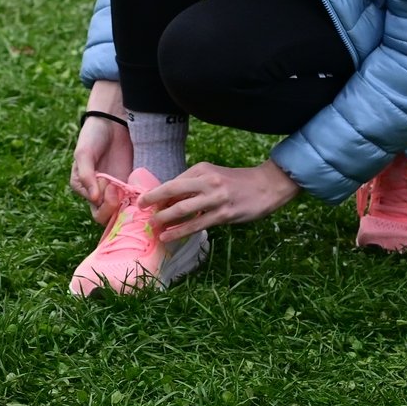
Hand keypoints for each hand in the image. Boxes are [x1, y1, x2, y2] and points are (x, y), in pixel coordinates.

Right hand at [71, 82, 131, 224]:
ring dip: (127, 206)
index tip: (109, 184)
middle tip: (119, 189)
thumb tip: (93, 198)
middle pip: (107, 216)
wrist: (111, 120)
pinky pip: (133, 198)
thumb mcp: (84, 153)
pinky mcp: (129, 181)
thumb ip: (86, 175)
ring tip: (131, 189)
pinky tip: (143, 192)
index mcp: (83, 187)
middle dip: (114, 208)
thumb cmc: (92, 135)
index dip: (104, 202)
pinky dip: (138, 199)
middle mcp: (98, 192)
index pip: (95, 208)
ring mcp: (115, 188)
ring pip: (121, 211)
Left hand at [142, 160, 299, 241]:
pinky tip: (168, 236)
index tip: (143, 201)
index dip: (156, 192)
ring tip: (152, 226)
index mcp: (202, 169)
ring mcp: (216, 198)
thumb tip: (168, 200)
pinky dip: (179, 231)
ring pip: (182, 209)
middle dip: (153, 200)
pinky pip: (196, 224)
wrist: (266, 186)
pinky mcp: (224, 214)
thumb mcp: (213, 176)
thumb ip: (193, 185)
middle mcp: (207, 181)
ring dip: (164, 218)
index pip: (174, 181)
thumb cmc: (237, 182)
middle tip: (140, 210)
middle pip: (172, 190)